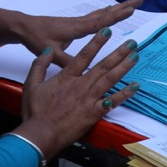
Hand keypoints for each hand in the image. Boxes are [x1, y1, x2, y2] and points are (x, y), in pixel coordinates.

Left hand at [13, 0, 142, 66]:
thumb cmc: (37, 38)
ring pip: (102, 13)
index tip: (132, 9)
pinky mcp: (74, 23)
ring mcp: (78, 21)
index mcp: (77, 28)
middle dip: (123, 6)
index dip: (117, 15)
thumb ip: (67, 61)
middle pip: (106, 12)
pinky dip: (107, 13)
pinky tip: (109, 13)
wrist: (24, 28)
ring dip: (117, 8)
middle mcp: (80, 22)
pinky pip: (96, 16)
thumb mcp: (51, 52)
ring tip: (131, 4)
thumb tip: (83, 71)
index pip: (101, 21)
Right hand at [16, 27, 139, 155]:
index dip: (97, 42)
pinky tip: (135, 86)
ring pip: (110, 80)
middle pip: (103, 66)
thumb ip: (40, 64)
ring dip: (124, 67)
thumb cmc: (35, 112)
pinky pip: (112, 102)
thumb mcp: (31, 84)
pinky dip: (124, 94)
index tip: (107, 31)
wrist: (41, 134)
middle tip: (131, 43)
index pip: (84, 55)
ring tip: (135, 57)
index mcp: (67, 77)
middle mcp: (81, 85)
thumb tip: (48, 50)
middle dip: (118, 53)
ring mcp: (90, 99)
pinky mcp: (94, 114)